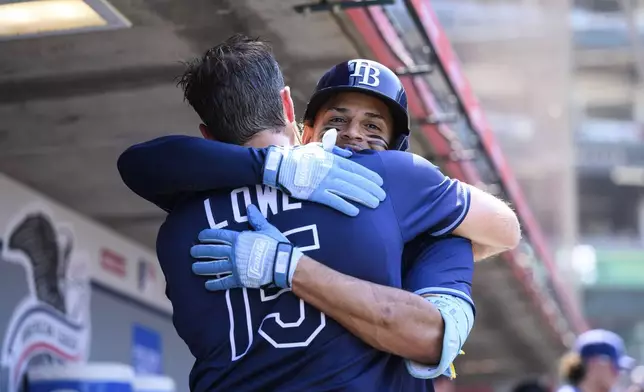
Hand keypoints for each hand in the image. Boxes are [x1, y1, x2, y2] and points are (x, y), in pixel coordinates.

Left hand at [191, 205, 302, 290]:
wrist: (281, 263)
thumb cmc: (276, 245)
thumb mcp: (266, 229)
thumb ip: (256, 219)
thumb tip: (250, 207)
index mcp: (239, 239)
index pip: (219, 236)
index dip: (208, 236)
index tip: (200, 236)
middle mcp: (234, 252)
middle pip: (213, 251)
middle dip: (201, 251)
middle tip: (192, 252)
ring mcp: (235, 266)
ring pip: (215, 267)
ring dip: (203, 267)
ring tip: (194, 268)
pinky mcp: (239, 279)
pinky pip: (224, 282)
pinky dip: (215, 284)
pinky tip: (207, 285)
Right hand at [262, 129, 385, 216]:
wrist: (279, 166)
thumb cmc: (298, 157)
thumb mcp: (317, 149)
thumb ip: (333, 150)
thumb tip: (348, 154)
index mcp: (332, 159)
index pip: (356, 168)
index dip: (369, 176)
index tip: (380, 182)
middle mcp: (331, 170)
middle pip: (356, 180)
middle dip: (371, 189)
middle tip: (382, 197)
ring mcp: (323, 182)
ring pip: (348, 190)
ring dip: (363, 197)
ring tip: (375, 204)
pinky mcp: (314, 193)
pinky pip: (333, 201)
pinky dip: (345, 206)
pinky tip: (356, 211)